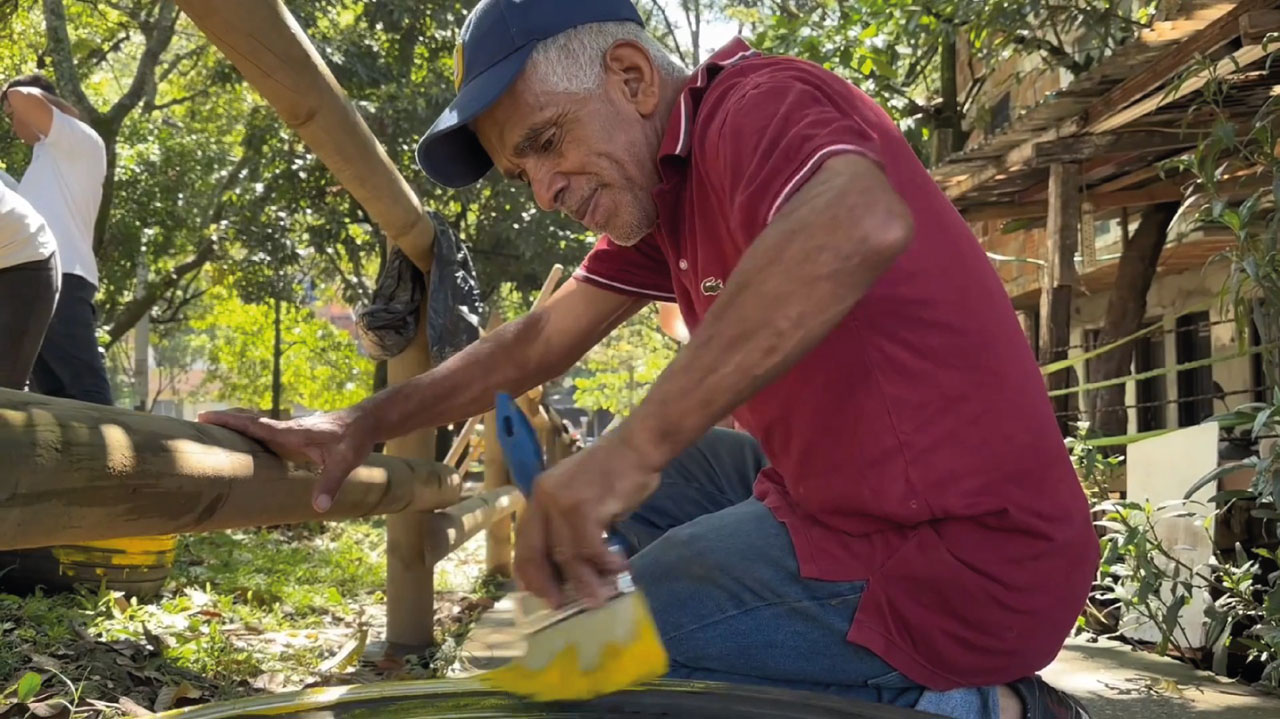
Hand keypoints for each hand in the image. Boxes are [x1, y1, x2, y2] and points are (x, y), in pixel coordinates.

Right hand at [197, 407, 375, 512]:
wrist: (367, 422)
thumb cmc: (355, 440)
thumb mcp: (345, 462)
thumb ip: (330, 483)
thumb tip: (319, 508)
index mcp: (293, 432)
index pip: (256, 425)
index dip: (231, 421)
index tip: (206, 415)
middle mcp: (289, 427)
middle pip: (251, 421)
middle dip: (226, 420)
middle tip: (199, 418)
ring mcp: (292, 429)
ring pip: (259, 424)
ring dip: (238, 424)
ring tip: (214, 428)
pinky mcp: (298, 433)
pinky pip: (269, 430)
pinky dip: (253, 431)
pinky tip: (248, 440)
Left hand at [513, 433, 659, 608]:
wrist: (636, 447)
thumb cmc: (614, 473)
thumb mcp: (581, 497)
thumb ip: (570, 526)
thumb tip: (572, 568)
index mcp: (539, 496)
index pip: (523, 542)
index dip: (529, 573)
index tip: (540, 594)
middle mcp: (543, 498)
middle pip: (535, 553)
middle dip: (547, 584)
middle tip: (561, 605)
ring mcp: (562, 503)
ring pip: (566, 556)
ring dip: (585, 582)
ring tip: (599, 597)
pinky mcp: (583, 508)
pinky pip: (590, 549)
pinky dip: (604, 564)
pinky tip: (619, 567)